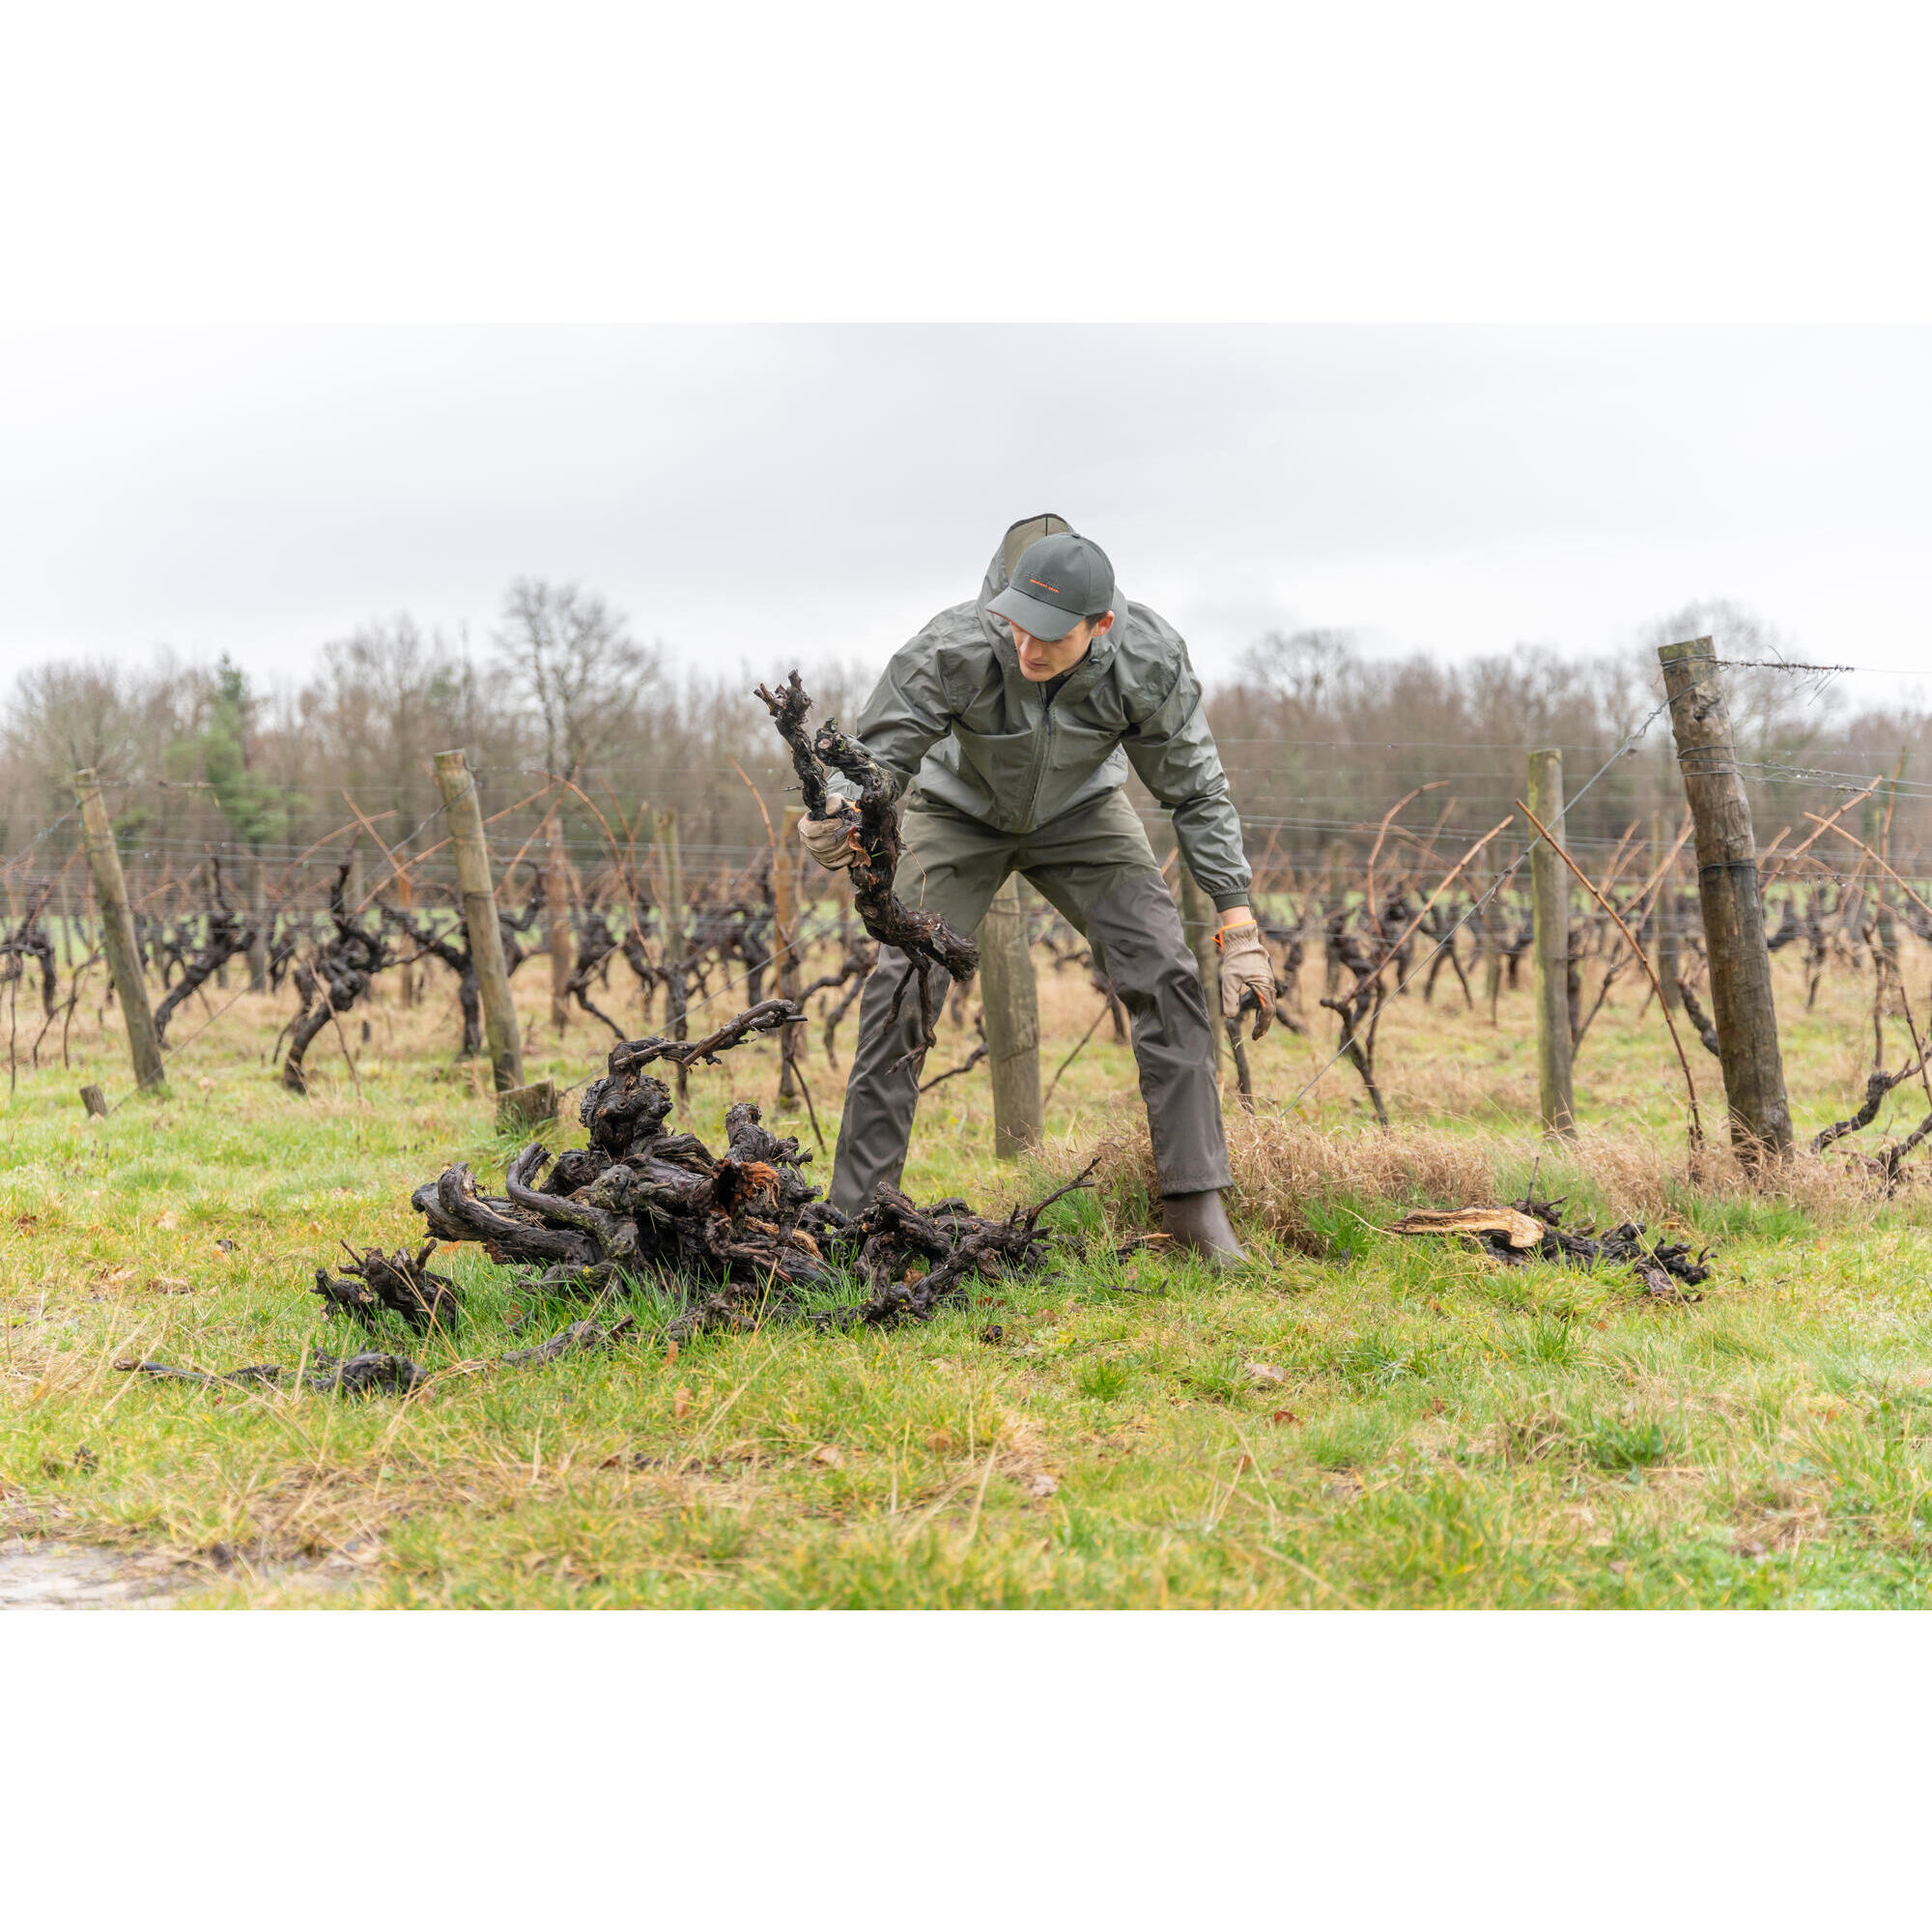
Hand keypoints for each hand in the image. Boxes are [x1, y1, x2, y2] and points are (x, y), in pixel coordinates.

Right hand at [798, 802, 857, 870]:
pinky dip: (844, 859)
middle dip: (839, 838)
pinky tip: (852, 851)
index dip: (828, 827)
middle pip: (820, 845)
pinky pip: (833, 865)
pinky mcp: (825, 862)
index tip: (841, 822)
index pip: (812, 830)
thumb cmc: (835, 810)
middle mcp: (806, 842)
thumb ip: (833, 802)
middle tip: (852, 832)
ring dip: (844, 848)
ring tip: (855, 839)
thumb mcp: (834, 801)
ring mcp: (815, 853)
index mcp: (804, 826)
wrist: (841, 821)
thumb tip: (832, 810)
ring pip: (828, 855)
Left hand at [1215, 919, 1274, 1039]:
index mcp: (1264, 986)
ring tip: (1257, 1029)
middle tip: (1256, 1037)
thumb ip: (1229, 998)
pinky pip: (1267, 997)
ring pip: (1269, 1004)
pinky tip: (1257, 1014)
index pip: (1266, 1012)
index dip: (1261, 1026)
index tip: (1255, 1036)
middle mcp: (1269, 985)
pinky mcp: (1265, 979)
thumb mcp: (1229, 979)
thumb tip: (1230, 1017)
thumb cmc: (1236, 959)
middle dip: (1263, 1025)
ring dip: (1264, 1018)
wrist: (1243, 941)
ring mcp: (1268, 982)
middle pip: (1270, 1010)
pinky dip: (1263, 1008)